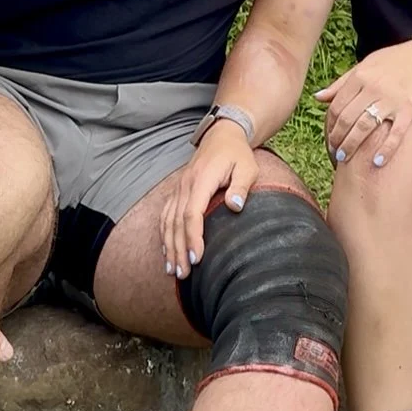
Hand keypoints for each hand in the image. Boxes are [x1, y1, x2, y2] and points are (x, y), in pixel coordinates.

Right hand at [159, 121, 257, 278]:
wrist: (222, 136)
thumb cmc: (237, 154)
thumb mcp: (247, 167)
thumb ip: (241, 186)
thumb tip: (235, 206)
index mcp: (201, 180)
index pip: (192, 213)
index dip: (193, 237)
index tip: (197, 258)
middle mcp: (185, 185)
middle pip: (176, 222)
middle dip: (178, 250)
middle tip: (183, 274)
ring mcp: (179, 188)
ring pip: (168, 221)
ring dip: (169, 246)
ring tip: (173, 270)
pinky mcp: (177, 191)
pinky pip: (165, 215)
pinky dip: (164, 235)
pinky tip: (167, 252)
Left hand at [317, 38, 411, 168]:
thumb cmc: (395, 61)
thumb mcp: (366, 65)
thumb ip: (342, 82)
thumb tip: (317, 97)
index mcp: (360, 76)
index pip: (337, 106)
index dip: (330, 126)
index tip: (329, 140)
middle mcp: (373, 87)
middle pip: (347, 119)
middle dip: (338, 139)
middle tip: (335, 154)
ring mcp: (392, 98)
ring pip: (365, 127)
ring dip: (352, 146)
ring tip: (345, 160)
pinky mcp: (410, 108)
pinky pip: (395, 133)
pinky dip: (385, 149)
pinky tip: (377, 162)